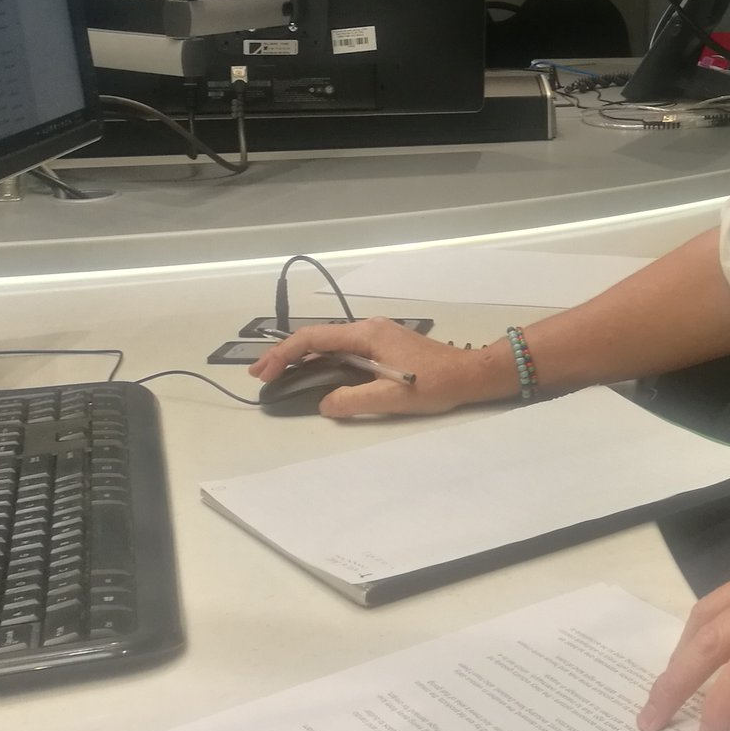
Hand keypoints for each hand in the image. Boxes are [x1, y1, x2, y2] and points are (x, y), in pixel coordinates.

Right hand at [249, 317, 512, 416]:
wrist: (470, 373)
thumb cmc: (435, 384)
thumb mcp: (392, 397)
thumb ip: (353, 400)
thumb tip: (324, 402)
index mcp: (367, 335)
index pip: (314, 339)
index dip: (284, 354)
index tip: (264, 373)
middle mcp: (369, 328)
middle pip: (318, 337)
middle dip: (285, 354)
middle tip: (259, 374)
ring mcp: (377, 335)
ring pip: (330, 342)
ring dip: (302, 357)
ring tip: (277, 374)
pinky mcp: (384, 345)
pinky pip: (344, 349)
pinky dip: (321, 359)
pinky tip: (313, 372)